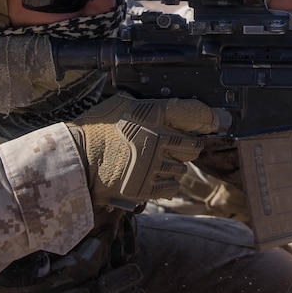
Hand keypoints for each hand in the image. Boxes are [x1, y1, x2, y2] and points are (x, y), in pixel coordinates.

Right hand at [68, 93, 221, 208]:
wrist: (74, 163)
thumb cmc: (94, 131)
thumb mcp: (119, 104)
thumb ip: (147, 105)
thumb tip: (174, 106)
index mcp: (152, 115)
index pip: (195, 114)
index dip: (209, 118)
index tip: (216, 121)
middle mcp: (158, 139)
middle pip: (194, 145)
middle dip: (188, 145)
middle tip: (176, 145)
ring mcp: (153, 165)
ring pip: (183, 167)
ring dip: (174, 164)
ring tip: (155, 161)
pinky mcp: (147, 187)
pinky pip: (172, 186)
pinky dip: (166, 182)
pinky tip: (152, 175)